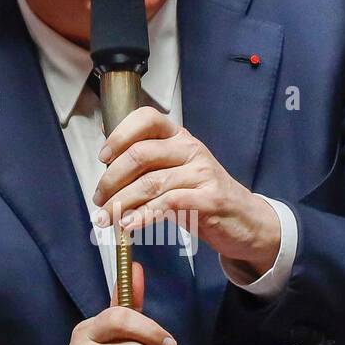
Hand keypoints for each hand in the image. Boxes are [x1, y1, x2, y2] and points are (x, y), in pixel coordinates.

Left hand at [92, 107, 280, 280]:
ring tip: (106, 218)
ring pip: (150, 183)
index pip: (147, 119)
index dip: (119, 135)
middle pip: (141, 154)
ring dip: (121, 203)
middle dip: (112, 179)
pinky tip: (130, 225)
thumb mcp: (176, 172)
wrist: (244, 219)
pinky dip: (143, 215)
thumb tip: (108, 156)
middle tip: (100, 200)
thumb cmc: (202, 195)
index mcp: (179, 137)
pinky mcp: (209, 199)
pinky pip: (168, 204)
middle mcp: (191, 149)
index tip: (103, 157)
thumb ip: (148, 164)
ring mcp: (202, 173)